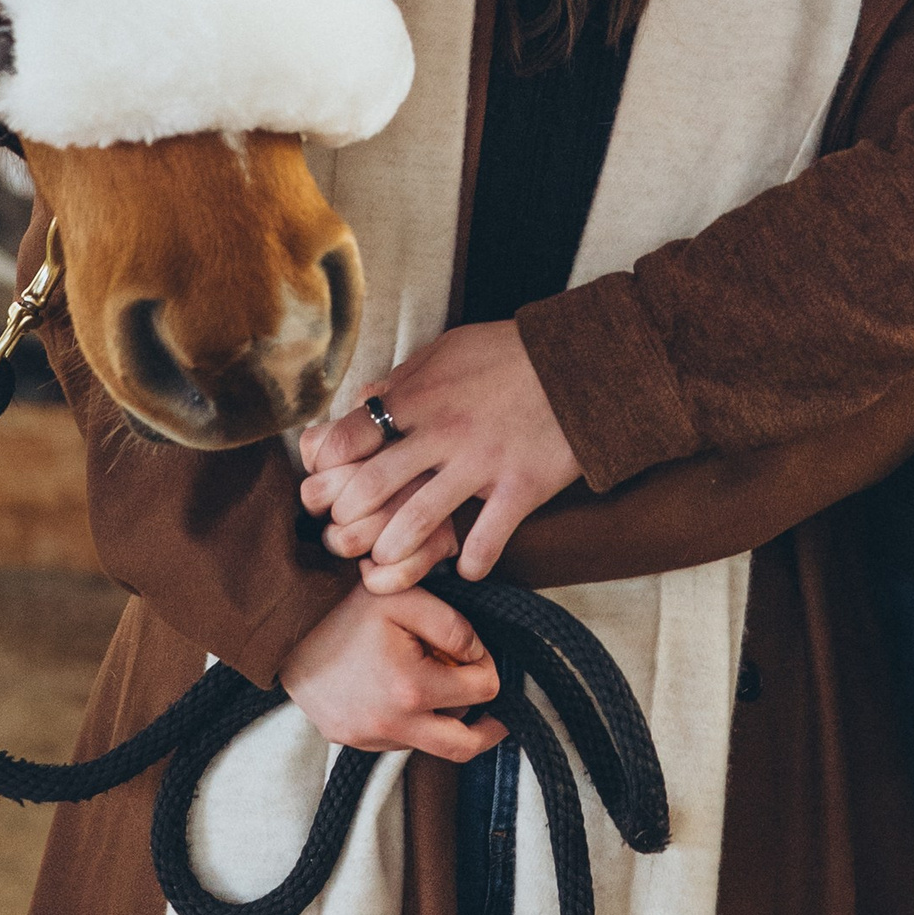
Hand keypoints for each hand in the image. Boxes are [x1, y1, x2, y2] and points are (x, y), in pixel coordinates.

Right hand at [278, 584, 504, 761]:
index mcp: (412, 689)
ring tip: (429, 679)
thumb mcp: (408, 599)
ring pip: (426, 743)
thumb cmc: (346, 603)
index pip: (482, 692)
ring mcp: (364, 738)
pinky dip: (407, 722)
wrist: (283, 620)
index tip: (478, 655)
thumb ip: (455, 628)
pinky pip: (393, 741)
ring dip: (439, 719)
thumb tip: (480, 656)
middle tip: (499, 715)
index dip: (488, 669)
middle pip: (463, 748)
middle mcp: (390, 726)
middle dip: (488, 730)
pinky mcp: (345, 739)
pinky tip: (396, 689)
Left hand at [304, 321, 580, 588]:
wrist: (585, 362)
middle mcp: (443, 432)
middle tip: (346, 534)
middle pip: (372, 486)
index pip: (349, 438)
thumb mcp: (448, 348)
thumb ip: (403, 378)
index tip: (328, 485)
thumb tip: (363, 400)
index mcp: (420, 397)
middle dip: (349, 519)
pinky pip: (487, 540)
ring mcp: (482, 463)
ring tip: (387, 558)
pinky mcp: (521, 488)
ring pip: (419, 520)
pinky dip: (470, 563)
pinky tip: (464, 566)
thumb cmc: (511, 354)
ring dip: (394, 549)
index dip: (328, 468)